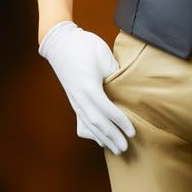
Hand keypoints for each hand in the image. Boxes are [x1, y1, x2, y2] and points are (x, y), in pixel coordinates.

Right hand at [38, 20, 136, 154]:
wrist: (59, 42)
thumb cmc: (83, 46)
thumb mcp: (104, 57)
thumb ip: (115, 76)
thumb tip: (124, 91)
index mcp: (89, 87)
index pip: (107, 110)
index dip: (120, 122)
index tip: (132, 132)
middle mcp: (80, 97)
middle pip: (97, 123)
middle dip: (112, 137)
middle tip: (125, 149)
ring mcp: (75, 99)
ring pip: (89, 124)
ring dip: (102, 138)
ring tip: (115, 149)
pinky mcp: (73, 99)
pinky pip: (82, 120)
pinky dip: (92, 132)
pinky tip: (98, 140)